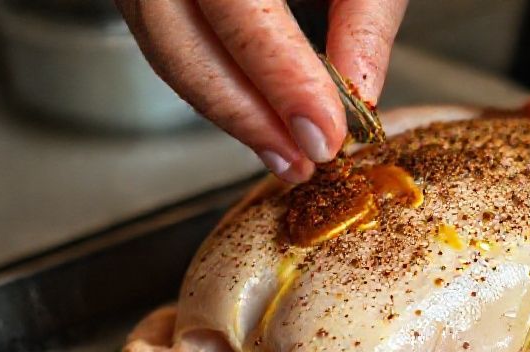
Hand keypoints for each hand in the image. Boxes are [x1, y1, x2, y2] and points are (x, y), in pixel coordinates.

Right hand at [116, 0, 407, 182]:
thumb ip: (365, 13)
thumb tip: (360, 96)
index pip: (238, 6)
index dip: (280, 77)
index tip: (324, 133)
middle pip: (178, 39)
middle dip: (243, 113)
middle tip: (302, 160)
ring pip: (164, 49)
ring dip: (227, 112)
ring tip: (286, 154)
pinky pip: (165, 41)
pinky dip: (213, 85)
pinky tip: (256, 118)